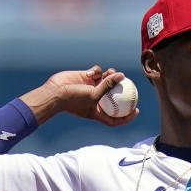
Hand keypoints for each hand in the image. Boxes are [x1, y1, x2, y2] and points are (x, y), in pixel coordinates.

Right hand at [20, 66, 139, 125]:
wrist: (54, 93)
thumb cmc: (73, 99)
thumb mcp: (93, 94)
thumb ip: (108, 85)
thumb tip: (122, 75)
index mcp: (98, 112)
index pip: (115, 118)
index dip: (127, 117)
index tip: (136, 110)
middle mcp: (95, 100)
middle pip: (113, 96)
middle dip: (120, 89)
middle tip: (127, 82)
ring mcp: (90, 89)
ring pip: (106, 81)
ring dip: (110, 76)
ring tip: (112, 71)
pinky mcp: (85, 78)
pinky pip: (96, 73)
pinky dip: (97, 71)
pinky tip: (94, 72)